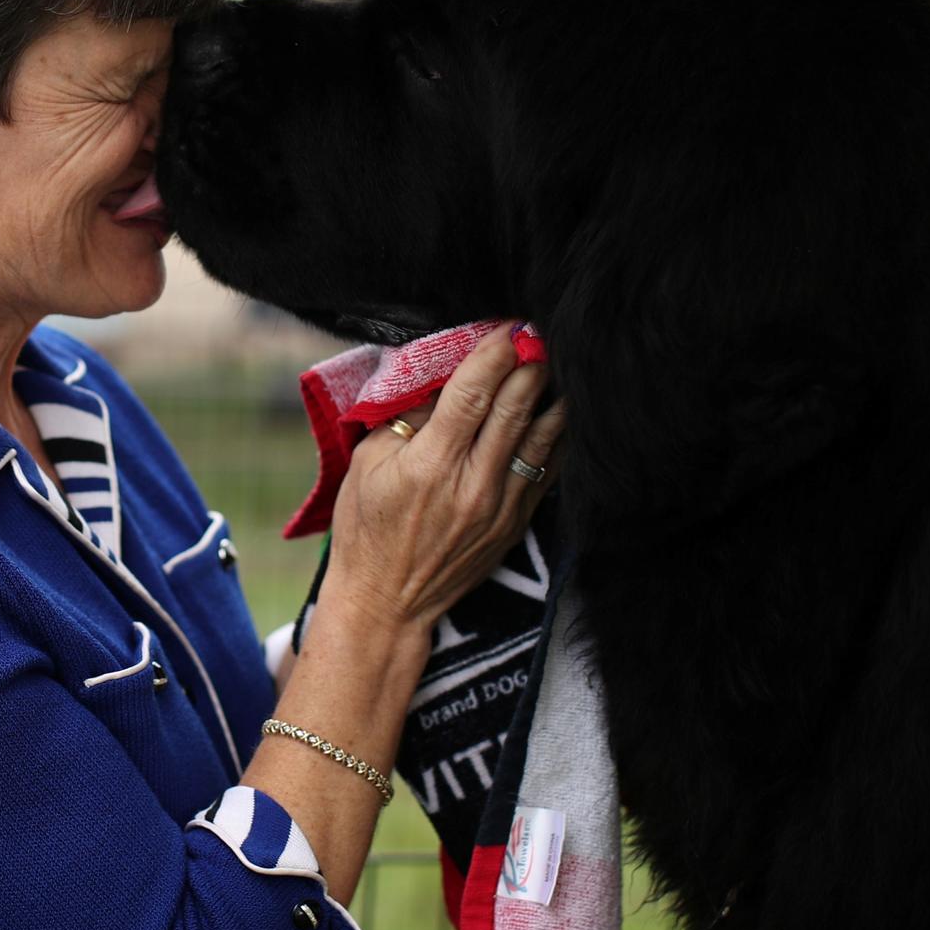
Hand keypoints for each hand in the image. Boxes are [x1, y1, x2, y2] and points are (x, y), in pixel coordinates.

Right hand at [323, 325, 566, 634]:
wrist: (387, 602)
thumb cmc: (367, 527)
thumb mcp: (369, 463)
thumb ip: (406, 417)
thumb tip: (443, 375)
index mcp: (430, 465)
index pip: (473, 395)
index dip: (493, 354)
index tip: (506, 327)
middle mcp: (472, 485)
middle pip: (515, 409)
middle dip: (531, 363)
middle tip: (540, 332)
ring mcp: (501, 508)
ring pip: (542, 438)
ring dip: (554, 395)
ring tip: (561, 362)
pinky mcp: (516, 525)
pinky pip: (548, 472)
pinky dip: (558, 437)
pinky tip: (562, 411)